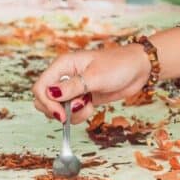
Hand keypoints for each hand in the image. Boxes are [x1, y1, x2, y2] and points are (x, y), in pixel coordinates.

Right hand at [33, 43, 149, 123]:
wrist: (139, 69)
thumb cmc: (118, 65)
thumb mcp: (95, 76)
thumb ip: (72, 87)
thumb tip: (50, 94)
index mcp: (63, 65)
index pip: (41, 87)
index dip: (46, 102)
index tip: (61, 114)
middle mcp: (65, 76)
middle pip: (44, 100)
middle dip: (57, 110)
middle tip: (77, 108)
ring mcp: (73, 88)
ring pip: (58, 109)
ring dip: (71, 113)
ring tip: (88, 105)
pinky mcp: (82, 98)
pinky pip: (71, 112)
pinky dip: (79, 115)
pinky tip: (91, 106)